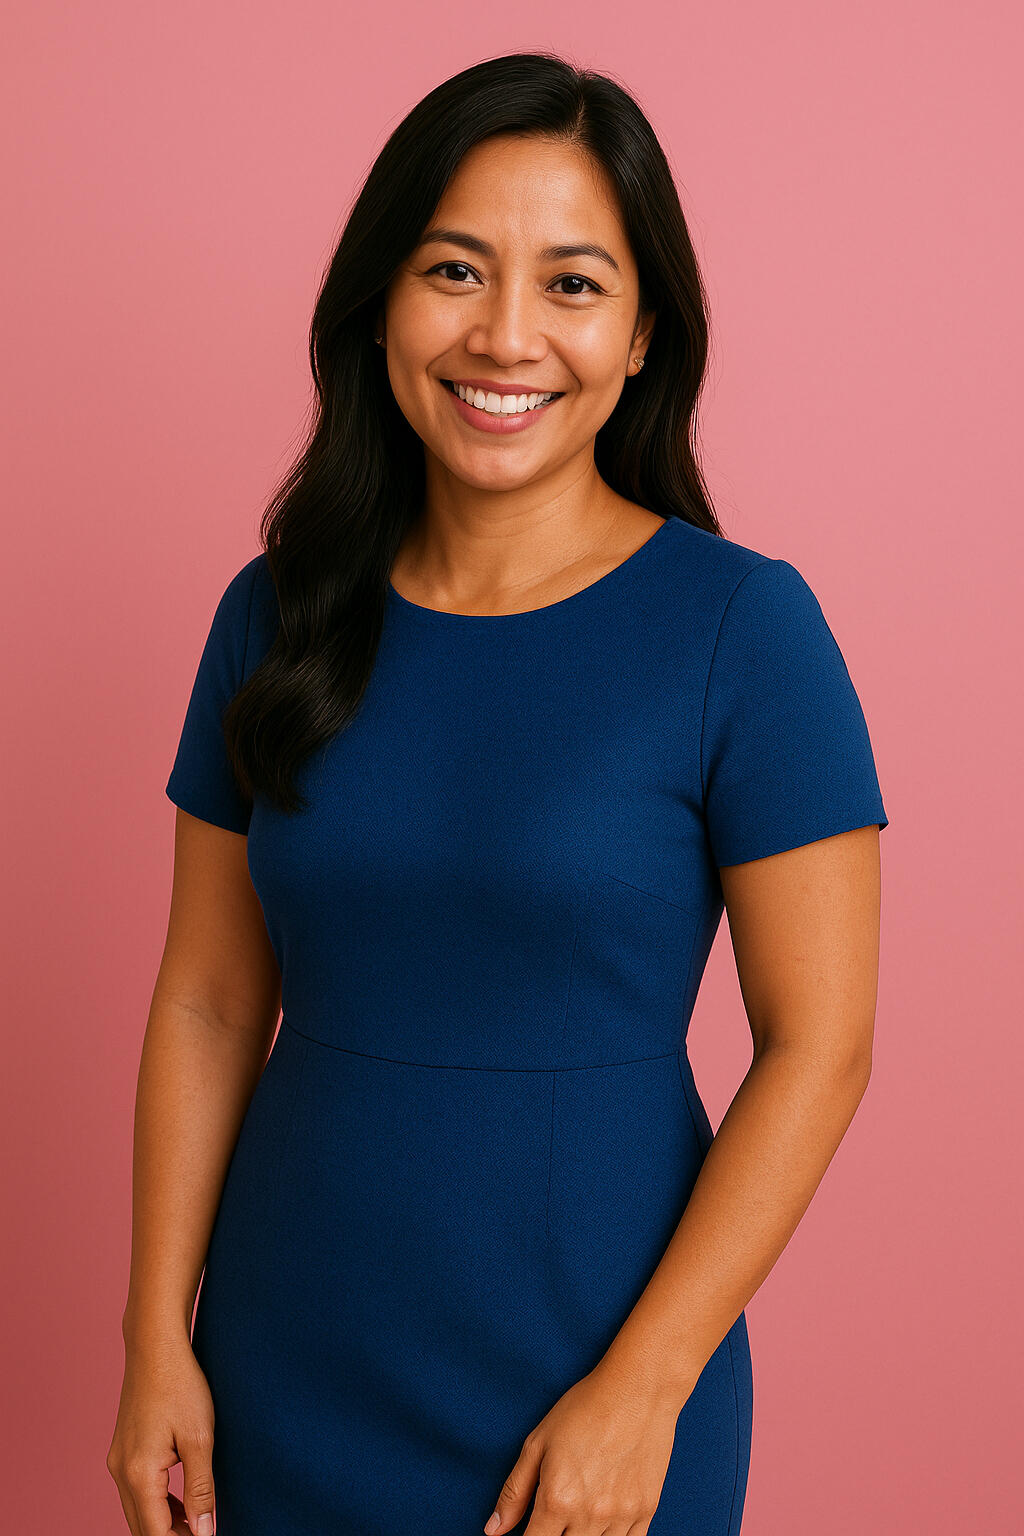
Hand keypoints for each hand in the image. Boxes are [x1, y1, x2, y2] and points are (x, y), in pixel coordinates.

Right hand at [106, 1331, 216, 1535]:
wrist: (155, 1345)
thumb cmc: (181, 1385)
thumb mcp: (200, 1439)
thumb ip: (201, 1490)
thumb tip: (204, 1532)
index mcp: (139, 1474)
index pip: (156, 1533)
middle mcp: (121, 1472)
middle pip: (142, 1527)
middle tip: (203, 1532)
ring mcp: (118, 1460)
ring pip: (137, 1510)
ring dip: (164, 1523)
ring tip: (197, 1524)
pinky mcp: (123, 1449)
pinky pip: (136, 1491)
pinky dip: (156, 1503)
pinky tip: (180, 1503)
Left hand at [483, 1358, 689, 1535]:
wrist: (638, 1389)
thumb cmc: (584, 1408)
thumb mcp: (538, 1442)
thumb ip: (514, 1491)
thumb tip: (493, 1531)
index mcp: (557, 1500)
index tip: (532, 1531)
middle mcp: (588, 1516)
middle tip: (557, 1516)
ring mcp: (620, 1516)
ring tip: (580, 1512)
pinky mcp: (646, 1511)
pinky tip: (604, 1518)